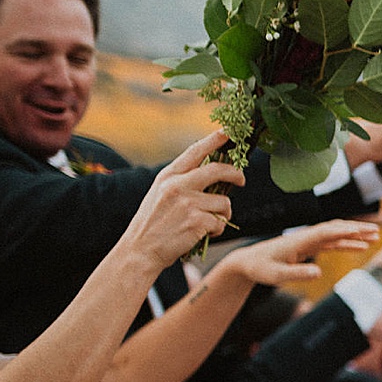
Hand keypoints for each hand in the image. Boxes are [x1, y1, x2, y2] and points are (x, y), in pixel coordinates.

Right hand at [117, 131, 242, 266]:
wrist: (140, 250)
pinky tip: (201, 234)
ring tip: (207, 223)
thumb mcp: (161, 194)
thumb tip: (213, 173)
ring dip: (223, 214)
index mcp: (168, 176)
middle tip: (241, 180)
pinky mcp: (197, 220)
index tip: (229, 131)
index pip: (195, 152)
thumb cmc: (154, 224)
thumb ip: (182, 182)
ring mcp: (187, 202)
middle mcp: (177, 185)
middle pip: (218, 170)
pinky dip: (217, 230)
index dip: (214, 140)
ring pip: (224, 201)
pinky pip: (221, 221)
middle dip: (236, 174)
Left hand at [211, 219, 380, 286]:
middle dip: (356, 229)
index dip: (345, 231)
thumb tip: (319, 273)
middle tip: (377, 231)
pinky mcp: (308, 246)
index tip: (363, 232)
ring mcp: (308, 240)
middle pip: (335, 228)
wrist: (247, 263)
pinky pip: (332, 242)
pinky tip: (360, 247)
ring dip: (355, 235)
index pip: (326, 232)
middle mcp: (305, 236)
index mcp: (299, 241)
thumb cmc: (260, 269)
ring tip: (375, 238)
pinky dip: (347, 243)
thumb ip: (297, 274)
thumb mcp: (276, 276)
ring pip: (336, 234)